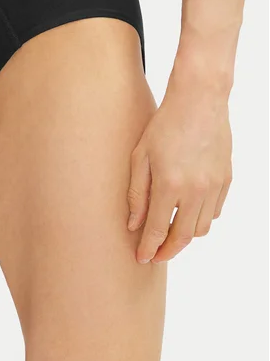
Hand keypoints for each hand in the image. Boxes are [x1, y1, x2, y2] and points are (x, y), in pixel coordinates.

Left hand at [128, 82, 232, 263]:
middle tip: (156, 256)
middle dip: (168, 251)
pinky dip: (200, 219)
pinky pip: (214, 212)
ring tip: (170, 234)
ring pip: (201, 228)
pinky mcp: (226, 180)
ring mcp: (214, 186)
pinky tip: (186, 213)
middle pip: (183, 236)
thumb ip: (136, 193)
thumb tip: (133, 225)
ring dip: (185, 236)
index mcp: (169, 184)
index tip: (141, 258)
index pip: (157, 228)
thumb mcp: (140, 156)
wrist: (199, 101)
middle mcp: (195, 189)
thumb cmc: (164, 125)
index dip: (148, 248)